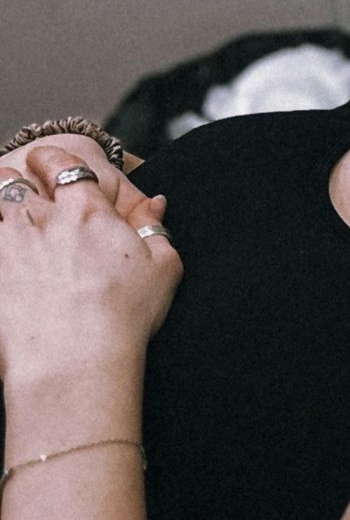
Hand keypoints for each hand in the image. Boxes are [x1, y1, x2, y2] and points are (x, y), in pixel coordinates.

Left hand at [0, 142, 179, 381]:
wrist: (73, 361)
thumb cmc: (123, 317)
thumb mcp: (163, 267)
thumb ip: (155, 227)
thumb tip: (155, 204)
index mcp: (85, 211)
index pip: (61, 163)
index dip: (53, 159)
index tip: (51, 164)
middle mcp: (40, 220)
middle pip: (12, 179)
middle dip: (16, 179)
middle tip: (22, 189)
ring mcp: (6, 246)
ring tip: (8, 223)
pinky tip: (5, 261)